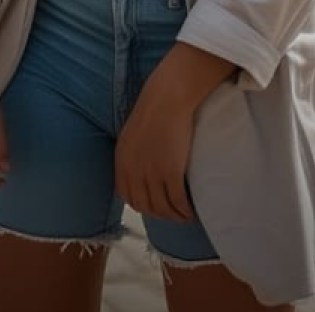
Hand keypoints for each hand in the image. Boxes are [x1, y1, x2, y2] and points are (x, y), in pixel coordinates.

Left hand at [115, 86, 194, 221]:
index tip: (156, 206)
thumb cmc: (155, 110)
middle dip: (160, 215)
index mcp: (122, 162)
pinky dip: (185, 211)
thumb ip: (134, 154)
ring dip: (174, 216)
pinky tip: (192, 211)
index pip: (127, 196)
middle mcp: (133, 171)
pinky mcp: (170, 173)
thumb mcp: (133, 134)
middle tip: (174, 214)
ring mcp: (151, 174)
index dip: (142, 205)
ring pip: (162, 209)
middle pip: (145, 206)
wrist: (167, 98)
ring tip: (185, 216)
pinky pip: (177, 202)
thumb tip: (143, 168)